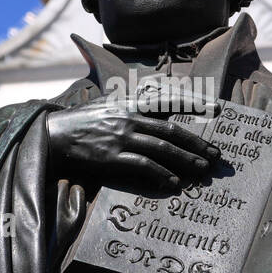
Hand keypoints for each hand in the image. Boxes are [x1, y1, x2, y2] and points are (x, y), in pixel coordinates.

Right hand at [45, 95, 220, 189]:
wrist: (54, 134)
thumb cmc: (84, 119)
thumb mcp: (109, 100)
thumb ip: (134, 98)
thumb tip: (157, 89)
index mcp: (130, 101)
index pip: (169, 99)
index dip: (195, 103)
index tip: (217, 109)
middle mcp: (129, 116)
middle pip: (172, 129)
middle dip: (197, 142)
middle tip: (216, 155)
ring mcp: (122, 136)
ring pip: (163, 148)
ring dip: (186, 160)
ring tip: (203, 170)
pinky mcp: (113, 157)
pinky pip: (144, 166)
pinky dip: (162, 175)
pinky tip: (175, 183)